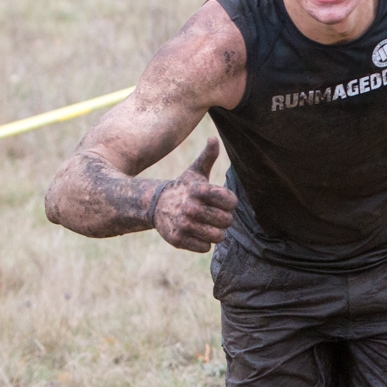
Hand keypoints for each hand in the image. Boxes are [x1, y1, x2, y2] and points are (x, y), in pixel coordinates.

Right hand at [154, 138, 236, 252]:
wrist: (156, 206)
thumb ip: (207, 157)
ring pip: (217, 237)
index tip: (224, 202)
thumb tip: (214, 139)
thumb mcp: (195, 172)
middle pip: (226, 221)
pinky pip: (205, 247)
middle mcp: (191, 207)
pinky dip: (203, 243)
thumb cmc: (183, 188)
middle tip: (215, 215)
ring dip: (215, 233)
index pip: (230, 201)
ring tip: (208, 225)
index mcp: (199, 189)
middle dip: (224, 219)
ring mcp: (184, 224)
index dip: (230, 203)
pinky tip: (196, 233)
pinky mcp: (178, 240)